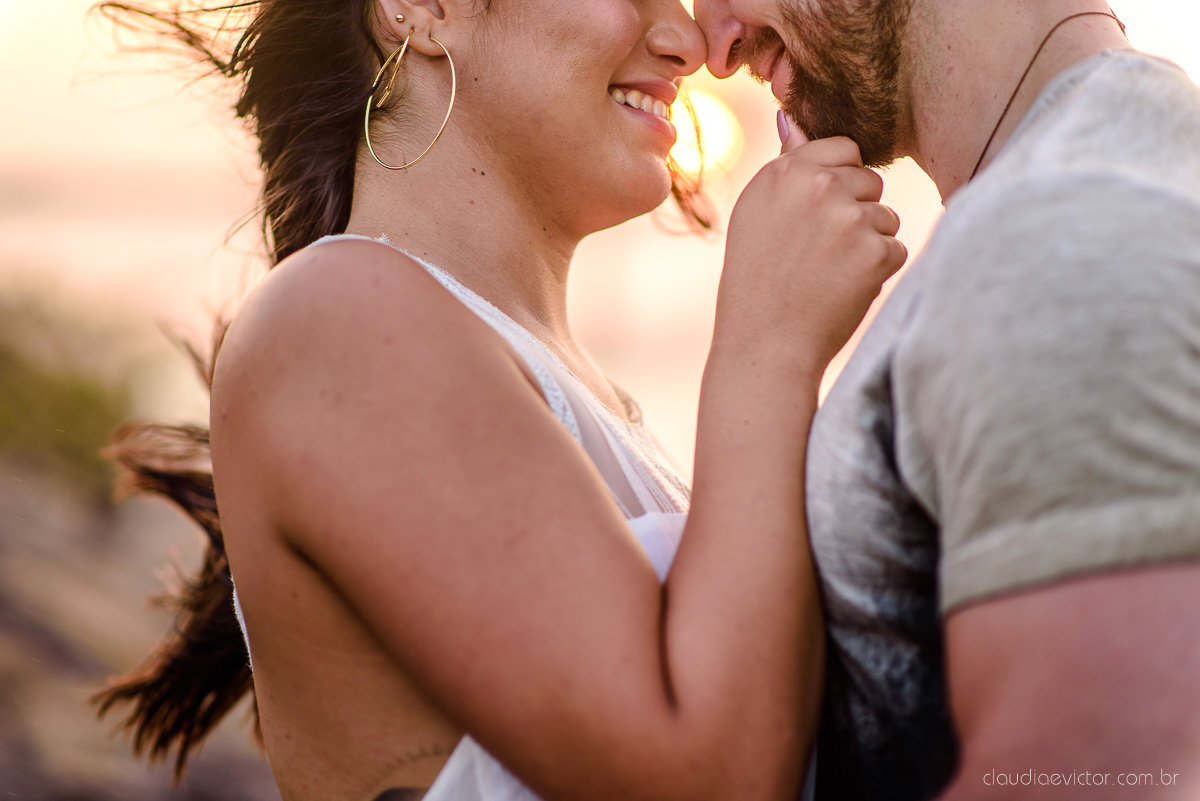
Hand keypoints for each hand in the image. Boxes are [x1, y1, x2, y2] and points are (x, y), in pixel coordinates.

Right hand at [714, 113, 906, 380]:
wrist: (764, 343)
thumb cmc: (756, 281)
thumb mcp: (755, 214)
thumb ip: (784, 166)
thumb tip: (790, 117)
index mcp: (784, 172)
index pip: (843, 149)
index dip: (838, 184)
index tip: (819, 218)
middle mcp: (816, 186)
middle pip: (869, 181)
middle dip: (855, 213)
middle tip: (819, 255)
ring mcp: (849, 218)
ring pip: (885, 217)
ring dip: (868, 244)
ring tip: (828, 275)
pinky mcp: (876, 251)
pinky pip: (895, 250)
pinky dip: (877, 273)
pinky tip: (842, 291)